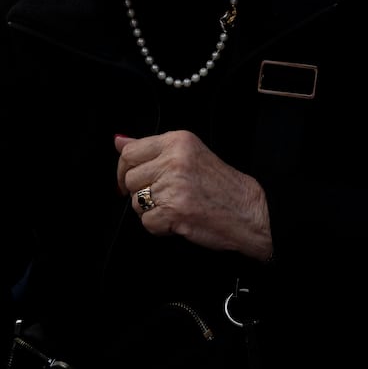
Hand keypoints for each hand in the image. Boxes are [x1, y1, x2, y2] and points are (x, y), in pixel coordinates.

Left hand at [115, 131, 272, 259]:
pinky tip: (179, 220)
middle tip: (166, 197)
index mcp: (178, 141)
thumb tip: (118, 141)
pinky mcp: (174, 210)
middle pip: (130, 179)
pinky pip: (147, 223)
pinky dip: (160, 227)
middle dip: (142, 194)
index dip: (124, 171)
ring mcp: (174, 185)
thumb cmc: (221, 186)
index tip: (129, 182)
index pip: (130, 153)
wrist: (249, 211)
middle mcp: (175, 160)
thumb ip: (152, 149)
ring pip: (136, 203)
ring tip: (176, 207)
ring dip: (152, 211)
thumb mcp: (189, 154)